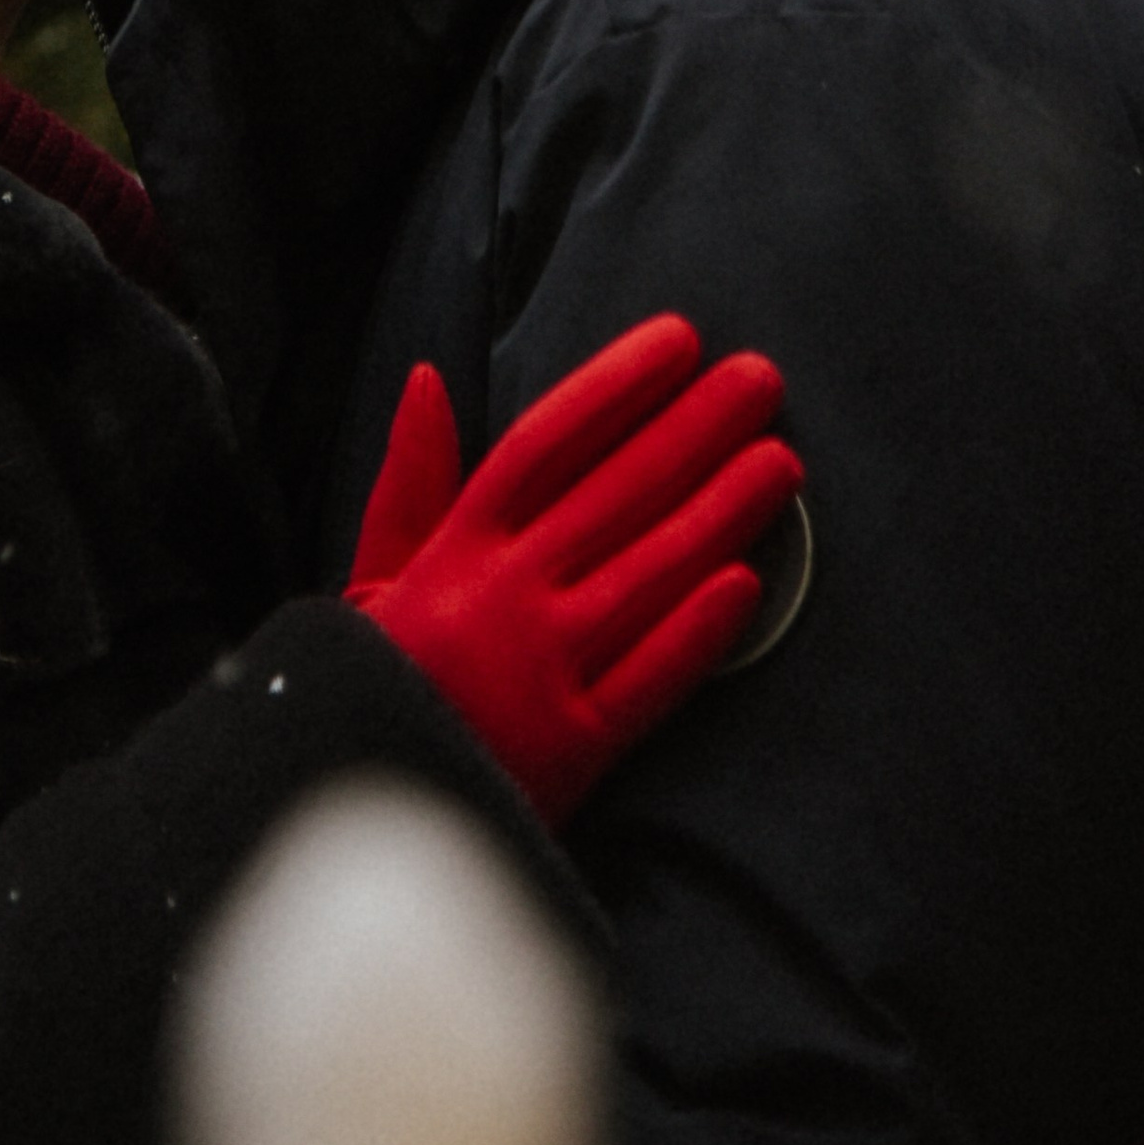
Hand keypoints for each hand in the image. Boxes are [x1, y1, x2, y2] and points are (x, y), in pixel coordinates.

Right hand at [344, 313, 801, 823]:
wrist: (363, 803)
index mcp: (455, 547)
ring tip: (780, 464)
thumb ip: (409, 482)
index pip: (547, 442)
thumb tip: (426, 381)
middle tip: (759, 381)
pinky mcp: (573, 748)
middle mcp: (502, 596)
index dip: (616, 385)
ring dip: (720, 511)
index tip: (677, 341)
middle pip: (614, 492)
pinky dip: (697, 631)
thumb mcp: (374, 576)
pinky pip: (648, 679)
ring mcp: (541, 670)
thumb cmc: (382, 685)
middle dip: (694, 428)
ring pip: (647, 572)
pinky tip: (747, 582)